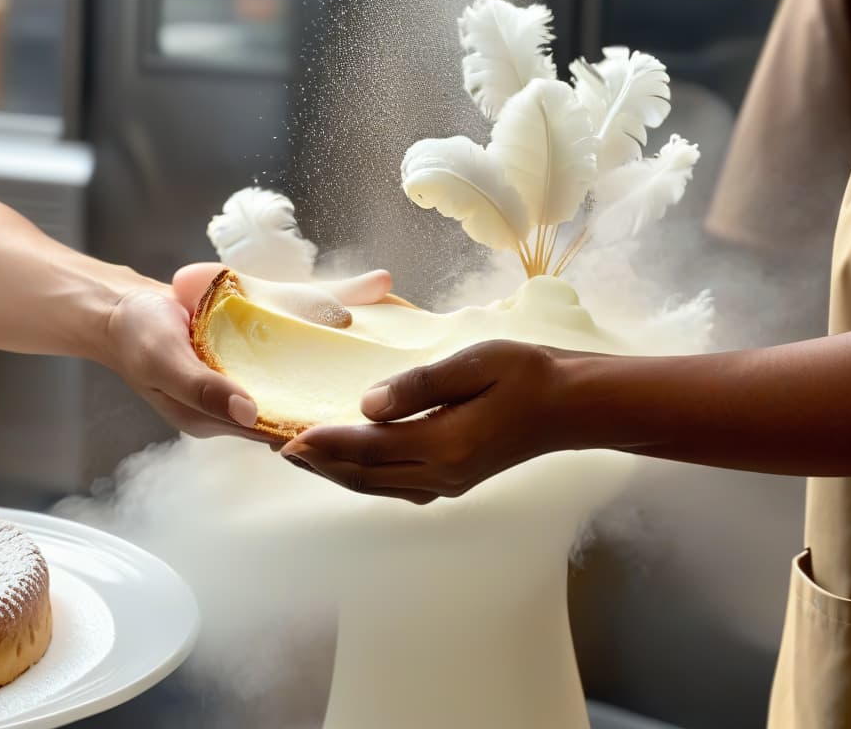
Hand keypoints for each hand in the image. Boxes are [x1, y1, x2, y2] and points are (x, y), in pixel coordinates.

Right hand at [103, 263, 395, 440]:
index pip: (283, 432)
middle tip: (395, 382)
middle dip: (345, 393)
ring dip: (347, 353)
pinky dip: (331, 317)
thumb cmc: (137, 336)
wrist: (123, 308)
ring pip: (309, 368)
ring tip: (396, 341)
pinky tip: (368, 301)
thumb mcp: (163, 361)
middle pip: (305, 401)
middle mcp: (247, 401)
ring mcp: (254, 372)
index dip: (321, 428)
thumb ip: (203, 387)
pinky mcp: (257, 344)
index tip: (363, 418)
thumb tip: (251, 414)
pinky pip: (299, 336)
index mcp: (224, 419)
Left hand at [280, 340, 574, 502]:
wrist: (570, 406)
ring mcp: (450, 482)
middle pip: (366, 475)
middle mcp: (443, 473)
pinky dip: (366, 478)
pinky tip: (354, 466)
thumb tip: (365, 404)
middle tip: (279, 450)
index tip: (286, 436)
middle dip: (321, 464)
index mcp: (445, 444)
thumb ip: (417, 385)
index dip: (324, 443)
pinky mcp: (456, 480)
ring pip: (379, 486)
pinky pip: (397, 486)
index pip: (368, 447)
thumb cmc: (528, 374)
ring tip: (305, 459)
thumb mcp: (474, 363)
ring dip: (338, 474)